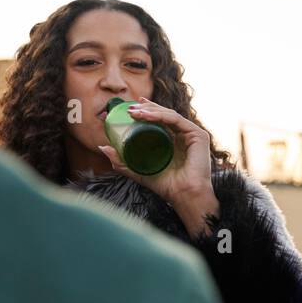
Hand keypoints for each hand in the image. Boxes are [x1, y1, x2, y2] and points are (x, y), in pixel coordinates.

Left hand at [98, 97, 213, 206]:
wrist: (182, 195)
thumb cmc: (165, 185)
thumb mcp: (138, 171)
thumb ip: (121, 161)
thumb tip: (103, 147)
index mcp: (173, 141)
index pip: (160, 120)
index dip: (147, 110)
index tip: (131, 107)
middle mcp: (183, 135)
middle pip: (164, 114)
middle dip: (146, 108)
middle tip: (129, 108)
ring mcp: (191, 134)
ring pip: (169, 115)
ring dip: (150, 111)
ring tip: (133, 112)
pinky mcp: (198, 135)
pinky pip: (176, 120)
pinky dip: (160, 116)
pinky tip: (146, 116)